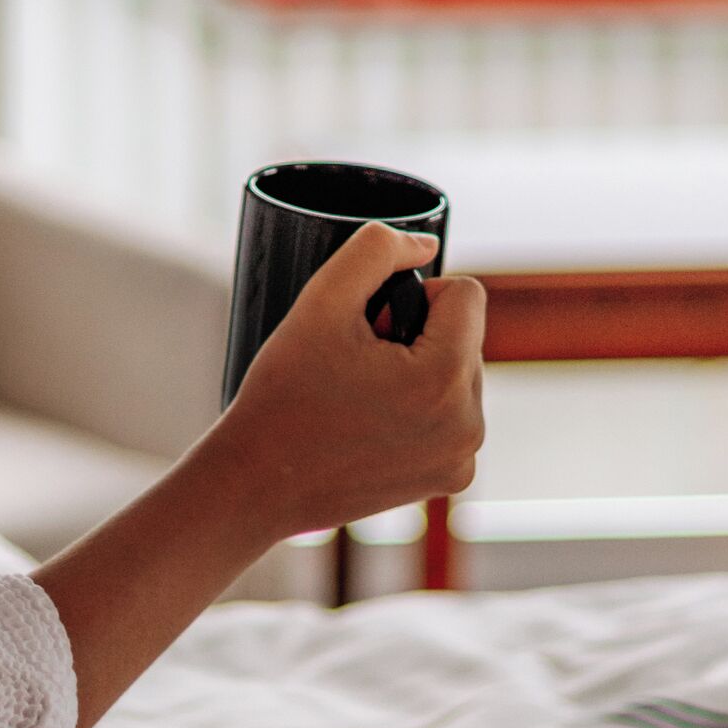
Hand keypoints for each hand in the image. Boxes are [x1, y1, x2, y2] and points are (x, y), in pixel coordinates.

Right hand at [215, 223, 486, 548]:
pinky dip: (423, 411)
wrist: (258, 482)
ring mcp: (462, 457)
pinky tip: (374, 425)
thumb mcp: (320, 300)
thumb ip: (376, 249)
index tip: (374, 325)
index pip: (467, 295)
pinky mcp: (452, 478)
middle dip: (419, 338)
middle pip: (466, 337)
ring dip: (422, 372)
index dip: (417, 295)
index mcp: (445, 377)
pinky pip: (455, 417)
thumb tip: (427, 245)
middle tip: (359, 366)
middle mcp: (468, 423)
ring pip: (461, 375)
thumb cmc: (284, 393)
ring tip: (363, 394)